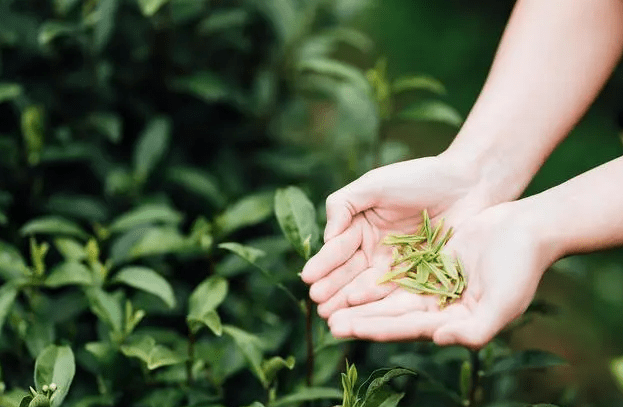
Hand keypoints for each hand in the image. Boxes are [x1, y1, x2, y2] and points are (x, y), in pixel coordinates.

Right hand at [300, 153, 489, 318]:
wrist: (467, 184)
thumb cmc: (418, 177)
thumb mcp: (373, 184)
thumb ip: (344, 205)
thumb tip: (326, 238)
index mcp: (360, 226)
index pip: (337, 248)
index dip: (324, 263)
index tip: (308, 278)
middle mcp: (374, 248)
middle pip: (349, 272)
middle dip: (332, 288)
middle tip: (316, 303)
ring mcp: (396, 265)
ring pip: (368, 286)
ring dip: (349, 302)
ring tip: (331, 316)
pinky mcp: (418, 277)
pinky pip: (395, 291)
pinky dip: (377, 302)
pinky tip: (362, 310)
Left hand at [323, 202, 556, 347]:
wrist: (528, 228)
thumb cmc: (521, 268)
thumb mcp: (502, 303)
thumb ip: (474, 330)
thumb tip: (437, 339)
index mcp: (452, 321)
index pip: (405, 327)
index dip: (373, 328)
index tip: (343, 328)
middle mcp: (439, 306)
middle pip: (390, 313)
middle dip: (359, 317)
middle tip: (325, 319)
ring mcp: (433, 283)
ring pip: (389, 292)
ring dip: (362, 296)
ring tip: (331, 298)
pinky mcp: (431, 261)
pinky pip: (397, 267)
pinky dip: (376, 270)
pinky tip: (354, 269)